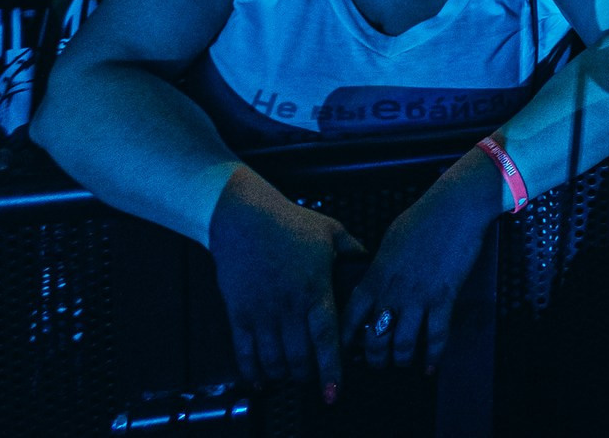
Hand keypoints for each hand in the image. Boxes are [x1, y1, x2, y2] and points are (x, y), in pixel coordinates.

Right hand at [208, 179, 363, 392]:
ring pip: (274, 359)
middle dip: (309, 376)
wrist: (243, 218)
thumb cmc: (288, 222)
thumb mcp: (331, 232)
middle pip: (300, 357)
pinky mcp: (238, 313)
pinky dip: (252, 371)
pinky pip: (243, 351)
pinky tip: (261, 379)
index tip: (335, 391)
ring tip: (293, 376)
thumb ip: (354, 251)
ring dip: (284, 374)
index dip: (331, 368)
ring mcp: (261, 312)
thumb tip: (370, 264)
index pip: (326, 338)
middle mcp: (288, 306)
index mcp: (315, 289)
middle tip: (315, 379)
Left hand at [341, 155, 501, 371]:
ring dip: (401, 360)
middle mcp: (391, 292)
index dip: (345, 341)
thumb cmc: (422, 217)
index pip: (350, 318)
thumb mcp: (390, 240)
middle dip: (374, 358)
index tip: (344, 353)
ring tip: (403, 364)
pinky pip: (436, 335)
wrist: (454, 207)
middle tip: (378, 364)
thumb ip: (379, 266)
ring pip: (403, 344)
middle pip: (374, 339)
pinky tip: (431, 366)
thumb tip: (376, 280)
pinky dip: (433, 356)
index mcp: (375, 276)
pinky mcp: (443, 297)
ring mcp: (418, 297)